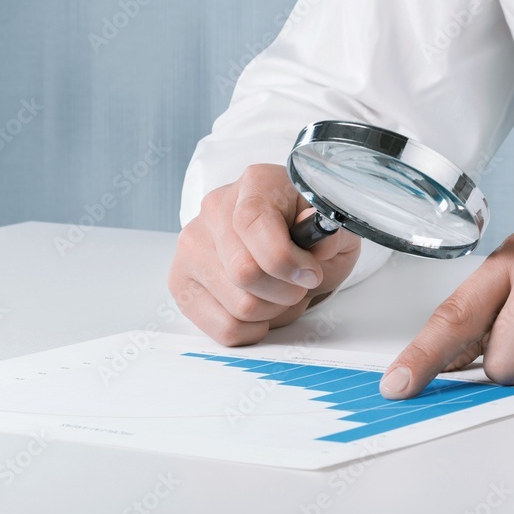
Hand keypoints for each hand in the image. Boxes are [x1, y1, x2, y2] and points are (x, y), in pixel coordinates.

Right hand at [169, 164, 360, 345]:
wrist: (283, 234)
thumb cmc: (306, 230)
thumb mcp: (331, 227)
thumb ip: (329, 233)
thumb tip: (317, 244)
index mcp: (255, 183)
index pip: (253, 223)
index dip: (286, 260)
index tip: (310, 274)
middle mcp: (214, 209)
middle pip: (245, 273)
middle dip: (286, 291)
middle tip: (298, 285)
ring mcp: (192, 246)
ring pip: (239, 306)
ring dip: (272, 312)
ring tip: (279, 295)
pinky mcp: (181, 281)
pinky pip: (223, 328)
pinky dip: (252, 330)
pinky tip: (260, 310)